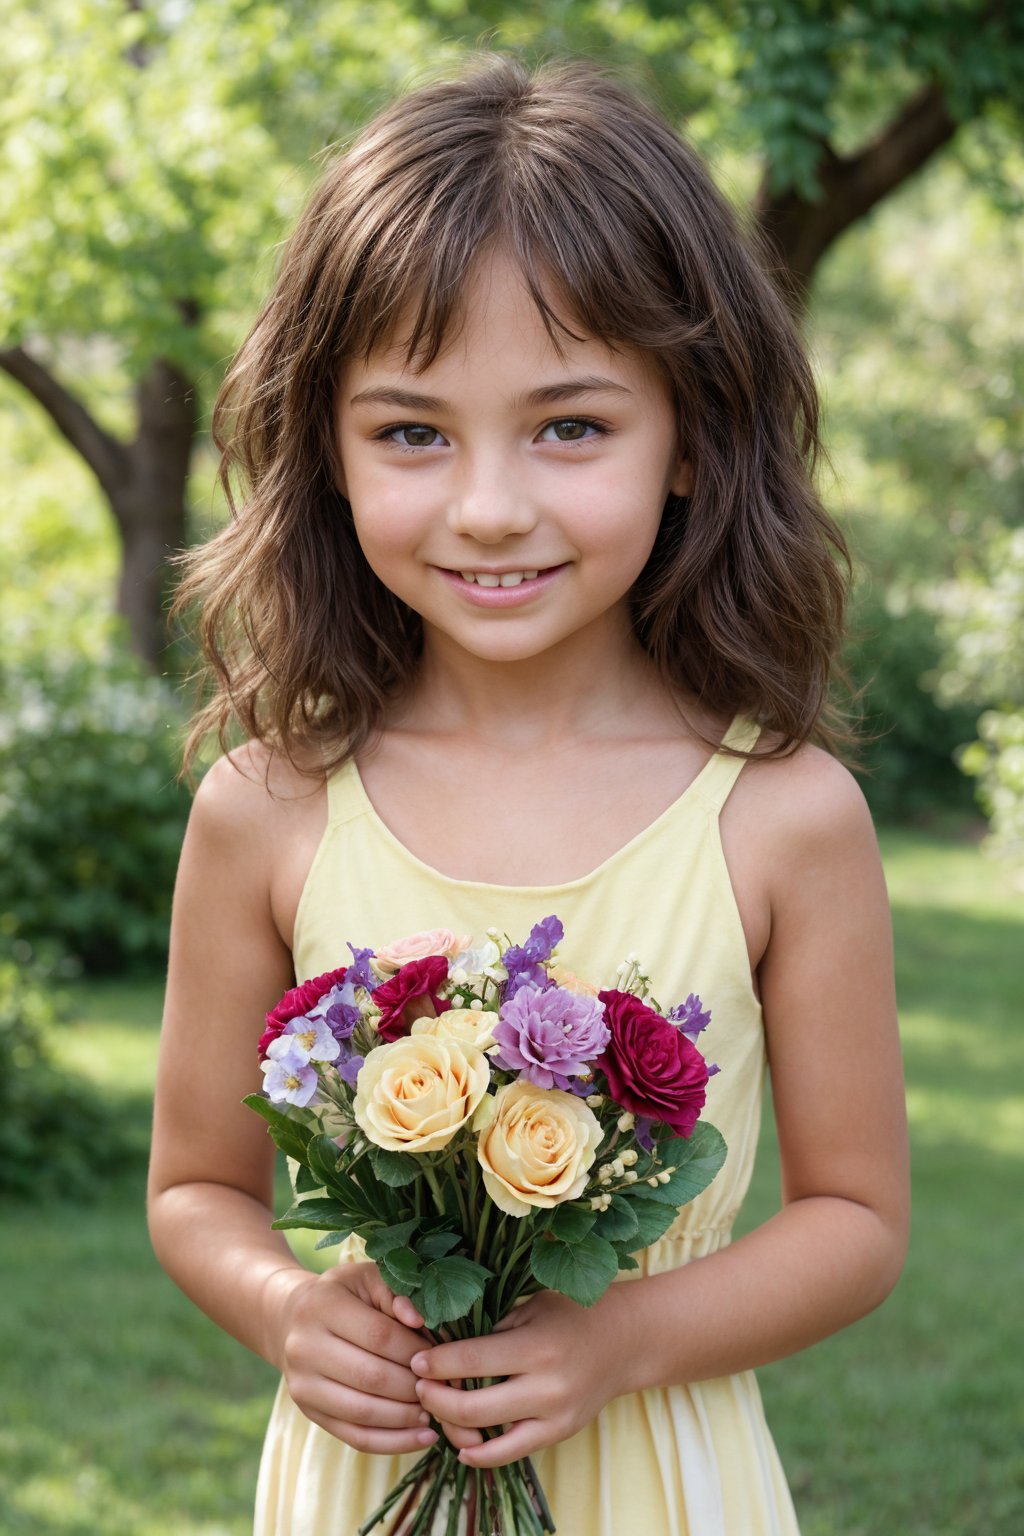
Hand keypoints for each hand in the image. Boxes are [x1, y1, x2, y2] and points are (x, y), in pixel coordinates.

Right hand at [274, 1261, 482, 1453]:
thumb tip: (421, 1320)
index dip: (416, 1350)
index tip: (443, 1357)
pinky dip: (393, 1442)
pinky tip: (423, 1436)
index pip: (379, 1335)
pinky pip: (355, 1437)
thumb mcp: (368, 1279)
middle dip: (414, 1386)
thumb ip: (396, 1294)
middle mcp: (304, 1347)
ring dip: (407, 1417)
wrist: (294, 1319)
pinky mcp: (309, 1412)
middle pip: (371, 1377)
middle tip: (445, 1387)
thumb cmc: (345, 1295)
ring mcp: (303, 1385)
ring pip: (363, 1412)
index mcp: (322, 1306)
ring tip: (436, 1411)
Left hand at [409, 1285, 638, 1468]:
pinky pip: (510, 1454)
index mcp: (537, 1346)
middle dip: (435, 1398)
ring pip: (486, 1436)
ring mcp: (554, 1417)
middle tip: (417, 1385)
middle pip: (472, 1407)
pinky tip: (462, 1445)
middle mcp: (546, 1387)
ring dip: (452, 1425)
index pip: (473, 1359)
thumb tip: (441, 1343)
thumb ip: (492, 1328)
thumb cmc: (571, 1314)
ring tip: (437, 1408)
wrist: (624, 1342)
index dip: (437, 1363)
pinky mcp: (558, 1434)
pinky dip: (480, 1455)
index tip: (415, 1359)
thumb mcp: (531, 1307)